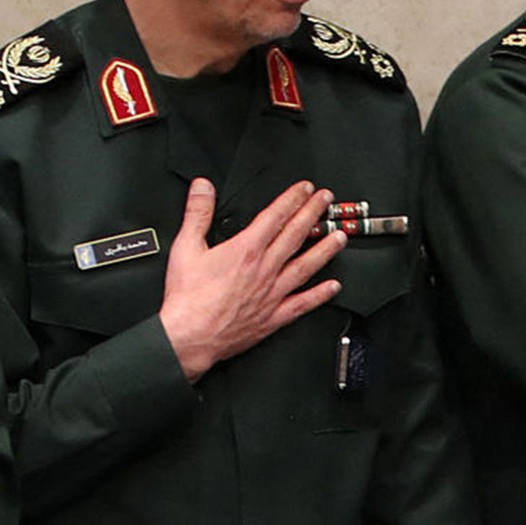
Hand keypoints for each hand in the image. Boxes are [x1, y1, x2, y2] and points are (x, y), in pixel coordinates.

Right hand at [158, 178, 345, 379]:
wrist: (189, 336)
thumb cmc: (188, 298)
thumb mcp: (185, 247)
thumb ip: (197, 213)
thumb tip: (203, 188)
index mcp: (245, 250)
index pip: (275, 216)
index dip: (293, 199)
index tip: (306, 189)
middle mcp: (264, 270)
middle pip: (295, 235)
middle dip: (313, 214)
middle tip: (327, 201)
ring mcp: (272, 294)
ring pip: (306, 267)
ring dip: (325, 250)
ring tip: (340, 236)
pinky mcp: (273, 317)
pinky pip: (302, 303)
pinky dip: (320, 295)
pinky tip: (333, 287)